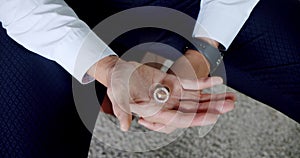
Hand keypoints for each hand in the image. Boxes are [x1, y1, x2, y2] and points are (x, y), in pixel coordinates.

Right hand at [88, 56, 229, 131]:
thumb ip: (122, 111)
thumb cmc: (117, 85)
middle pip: (192, 109)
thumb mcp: (118, 97)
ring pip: (194, 98)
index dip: (196, 117)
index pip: (179, 117)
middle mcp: (166, 104)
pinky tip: (216, 81)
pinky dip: (203, 83)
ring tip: (230, 98)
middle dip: (211, 108)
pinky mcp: (171, 82)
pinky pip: (189, 83)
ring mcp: (170, 93)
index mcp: (155, 111)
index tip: (213, 117)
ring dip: (212, 98)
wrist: (119, 73)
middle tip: (230, 106)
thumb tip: (124, 126)